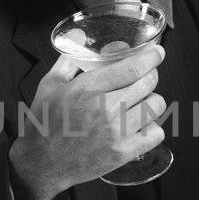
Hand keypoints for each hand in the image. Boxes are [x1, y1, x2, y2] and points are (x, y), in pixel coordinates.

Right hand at [9, 45, 166, 199]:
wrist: (41, 164)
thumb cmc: (44, 124)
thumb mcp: (49, 86)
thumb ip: (69, 60)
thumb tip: (79, 36)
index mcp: (88, 88)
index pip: (132, 68)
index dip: (151, 57)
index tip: (157, 53)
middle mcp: (106, 108)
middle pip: (148, 83)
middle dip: (150, 76)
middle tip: (145, 78)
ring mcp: (117, 132)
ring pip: (156, 106)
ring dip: (151, 100)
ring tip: (140, 103)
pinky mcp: (123, 152)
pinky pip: (156, 133)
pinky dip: (152, 127)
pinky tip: (140, 126)